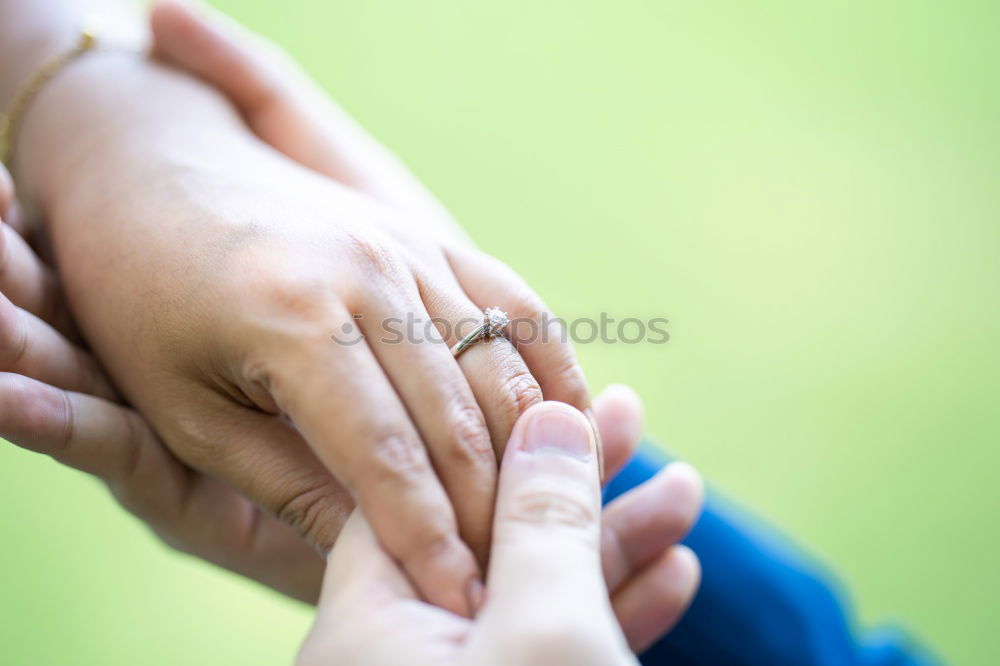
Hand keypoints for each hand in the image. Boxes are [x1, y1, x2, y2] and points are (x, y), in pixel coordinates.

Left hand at [20, 48, 586, 616]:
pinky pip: (518, 306)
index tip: (451, 598)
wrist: (161, 172)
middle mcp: (368, 272)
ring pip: (501, 367)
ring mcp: (410, 247)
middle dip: (482, 511)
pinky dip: (551, 369)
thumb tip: (372, 552)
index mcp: (293, 318)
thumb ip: (286, 482)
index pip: (384, 455)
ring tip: (531, 521)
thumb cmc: (148, 301)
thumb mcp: (190, 411)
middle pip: (457, 416)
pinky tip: (567, 424)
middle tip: (497, 578)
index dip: (424, 537)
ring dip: (526, 452)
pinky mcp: (433, 238)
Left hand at [298, 401, 700, 664]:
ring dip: (613, 541)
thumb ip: (540, 524)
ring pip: (529, 590)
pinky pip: (550, 645)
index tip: (571, 393)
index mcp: (360, 622)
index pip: (418, 488)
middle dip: (574, 477)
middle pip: (486, 530)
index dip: (503, 434)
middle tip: (629, 413)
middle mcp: (385, 648)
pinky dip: (611, 611)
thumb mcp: (540, 639)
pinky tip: (676, 569)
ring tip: (685, 486)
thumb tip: (554, 419)